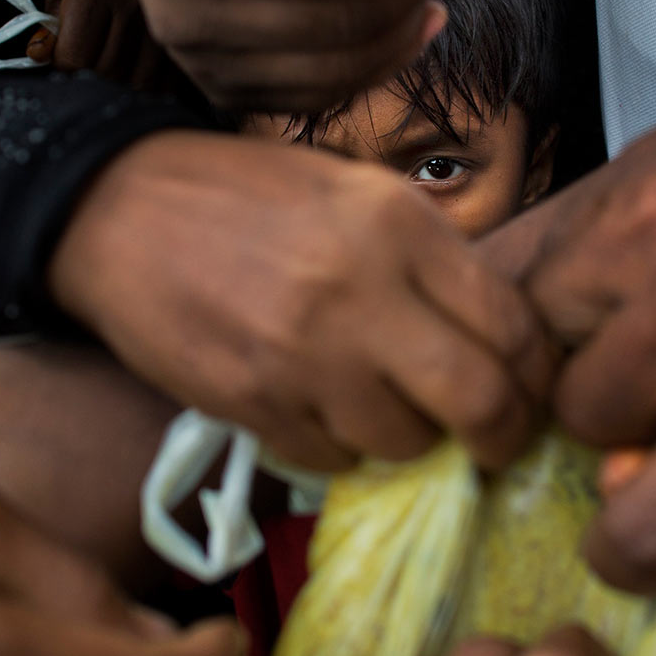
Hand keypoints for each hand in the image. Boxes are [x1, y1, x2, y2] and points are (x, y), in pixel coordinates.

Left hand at [30, 0, 169, 90]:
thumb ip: (48, 18)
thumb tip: (39, 55)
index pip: (76, 55)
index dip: (64, 63)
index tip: (63, 57)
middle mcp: (131, 1)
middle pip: (108, 70)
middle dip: (92, 73)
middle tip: (89, 59)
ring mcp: (161, 15)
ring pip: (140, 78)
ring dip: (124, 80)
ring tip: (114, 66)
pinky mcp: (183, 25)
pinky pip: (169, 75)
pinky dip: (153, 81)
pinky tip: (142, 70)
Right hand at [49, 131, 553, 472]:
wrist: (118, 211)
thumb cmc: (251, 198)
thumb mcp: (359, 193)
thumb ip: (432, 259)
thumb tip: (504, 339)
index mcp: (398, 226)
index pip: (512, 325)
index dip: (537, 376)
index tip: (533, 394)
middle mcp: (359, 291)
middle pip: (479, 400)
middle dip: (503, 435)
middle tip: (496, 442)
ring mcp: (302, 356)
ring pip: (406, 444)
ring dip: (411, 441)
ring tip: (389, 409)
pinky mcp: (252, 405)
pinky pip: (332, 462)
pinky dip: (342, 450)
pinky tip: (323, 410)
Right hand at [493, 18, 655, 589]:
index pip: (650, 524)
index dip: (643, 558)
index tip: (654, 543)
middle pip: (584, 425)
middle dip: (620, 441)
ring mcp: (642, 228)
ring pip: (532, 337)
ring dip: (573, 359)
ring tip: (621, 350)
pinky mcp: (620, 171)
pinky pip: (518, 254)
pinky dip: (536, 291)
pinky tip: (584, 296)